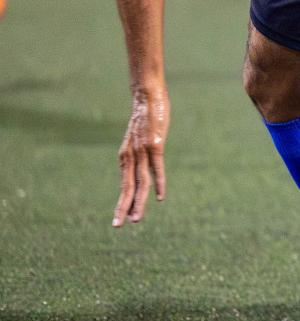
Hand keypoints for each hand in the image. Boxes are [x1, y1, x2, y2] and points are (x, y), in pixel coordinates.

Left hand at [113, 87, 168, 226]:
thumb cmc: (145, 114)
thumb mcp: (139, 135)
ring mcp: (143, 151)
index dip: (123, 201)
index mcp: (125, 155)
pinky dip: (159, 184)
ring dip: (139, 203)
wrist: (146, 94)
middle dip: (123, 208)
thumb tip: (147, 154)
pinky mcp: (155, 145)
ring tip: (135, 219)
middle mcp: (130, 156)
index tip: (120, 217)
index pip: (125, 184)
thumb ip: (140, 148)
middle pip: (128, 187)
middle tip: (118, 226)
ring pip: (140, 183)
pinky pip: (157, 169)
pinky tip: (160, 197)